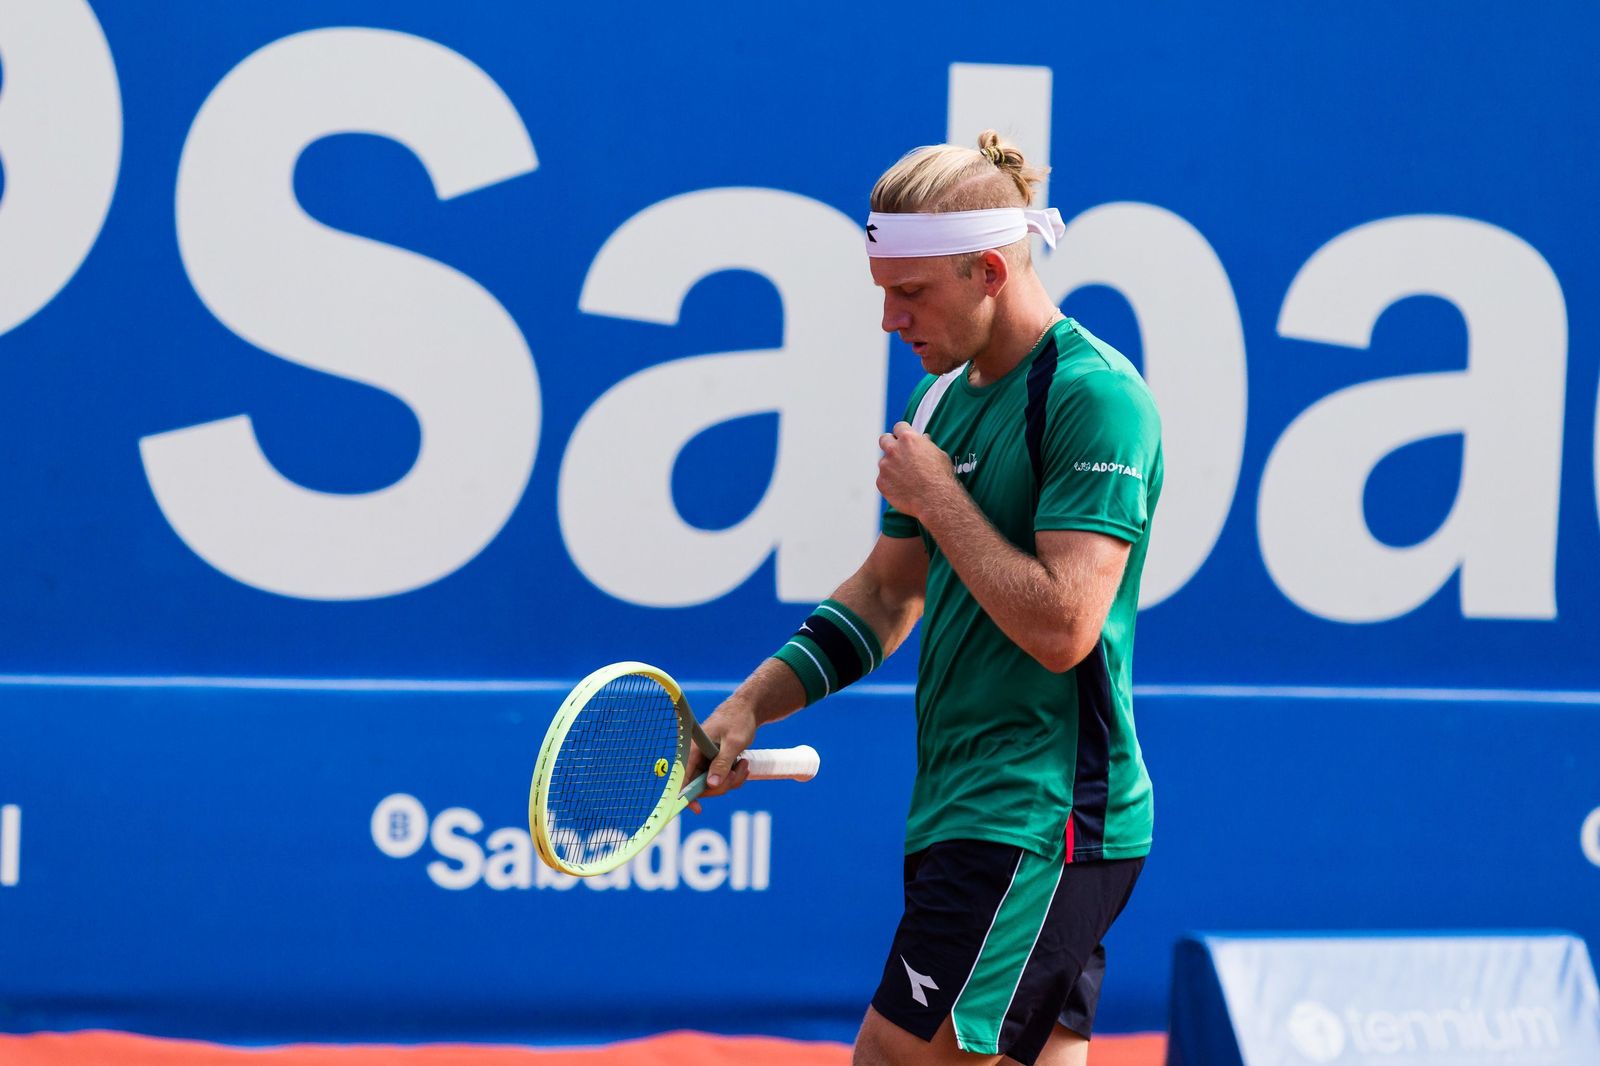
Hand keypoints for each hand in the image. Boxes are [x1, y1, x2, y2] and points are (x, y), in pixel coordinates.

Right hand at [683, 698, 757, 812]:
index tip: (698, 809)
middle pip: (701, 787)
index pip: (683, 778)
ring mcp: (704, 762)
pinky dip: (734, 778)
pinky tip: (742, 764)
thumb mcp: (733, 743)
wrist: (746, 710)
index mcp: (693, 749)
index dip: (687, 796)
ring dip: (731, 780)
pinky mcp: (713, 764)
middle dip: (723, 785)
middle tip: (738, 772)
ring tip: (744, 764)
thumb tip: (711, 785)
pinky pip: (721, 781)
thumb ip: (722, 763)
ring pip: (713, 785)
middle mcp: (695, 757)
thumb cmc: (738, 721)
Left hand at [877, 421, 956, 518]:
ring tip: (906, 478)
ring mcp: (885, 466)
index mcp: (908, 439)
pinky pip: (883, 480)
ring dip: (891, 467)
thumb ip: (926, 445)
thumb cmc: (941, 476)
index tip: (904, 438)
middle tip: (898, 453)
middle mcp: (893, 450)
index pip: (899, 427)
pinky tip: (903, 489)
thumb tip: (923, 439)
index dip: (902, 432)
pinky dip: (890, 483)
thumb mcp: (939, 454)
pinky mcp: (881, 482)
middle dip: (890, 444)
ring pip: (884, 462)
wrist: (935, 500)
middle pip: (884, 439)